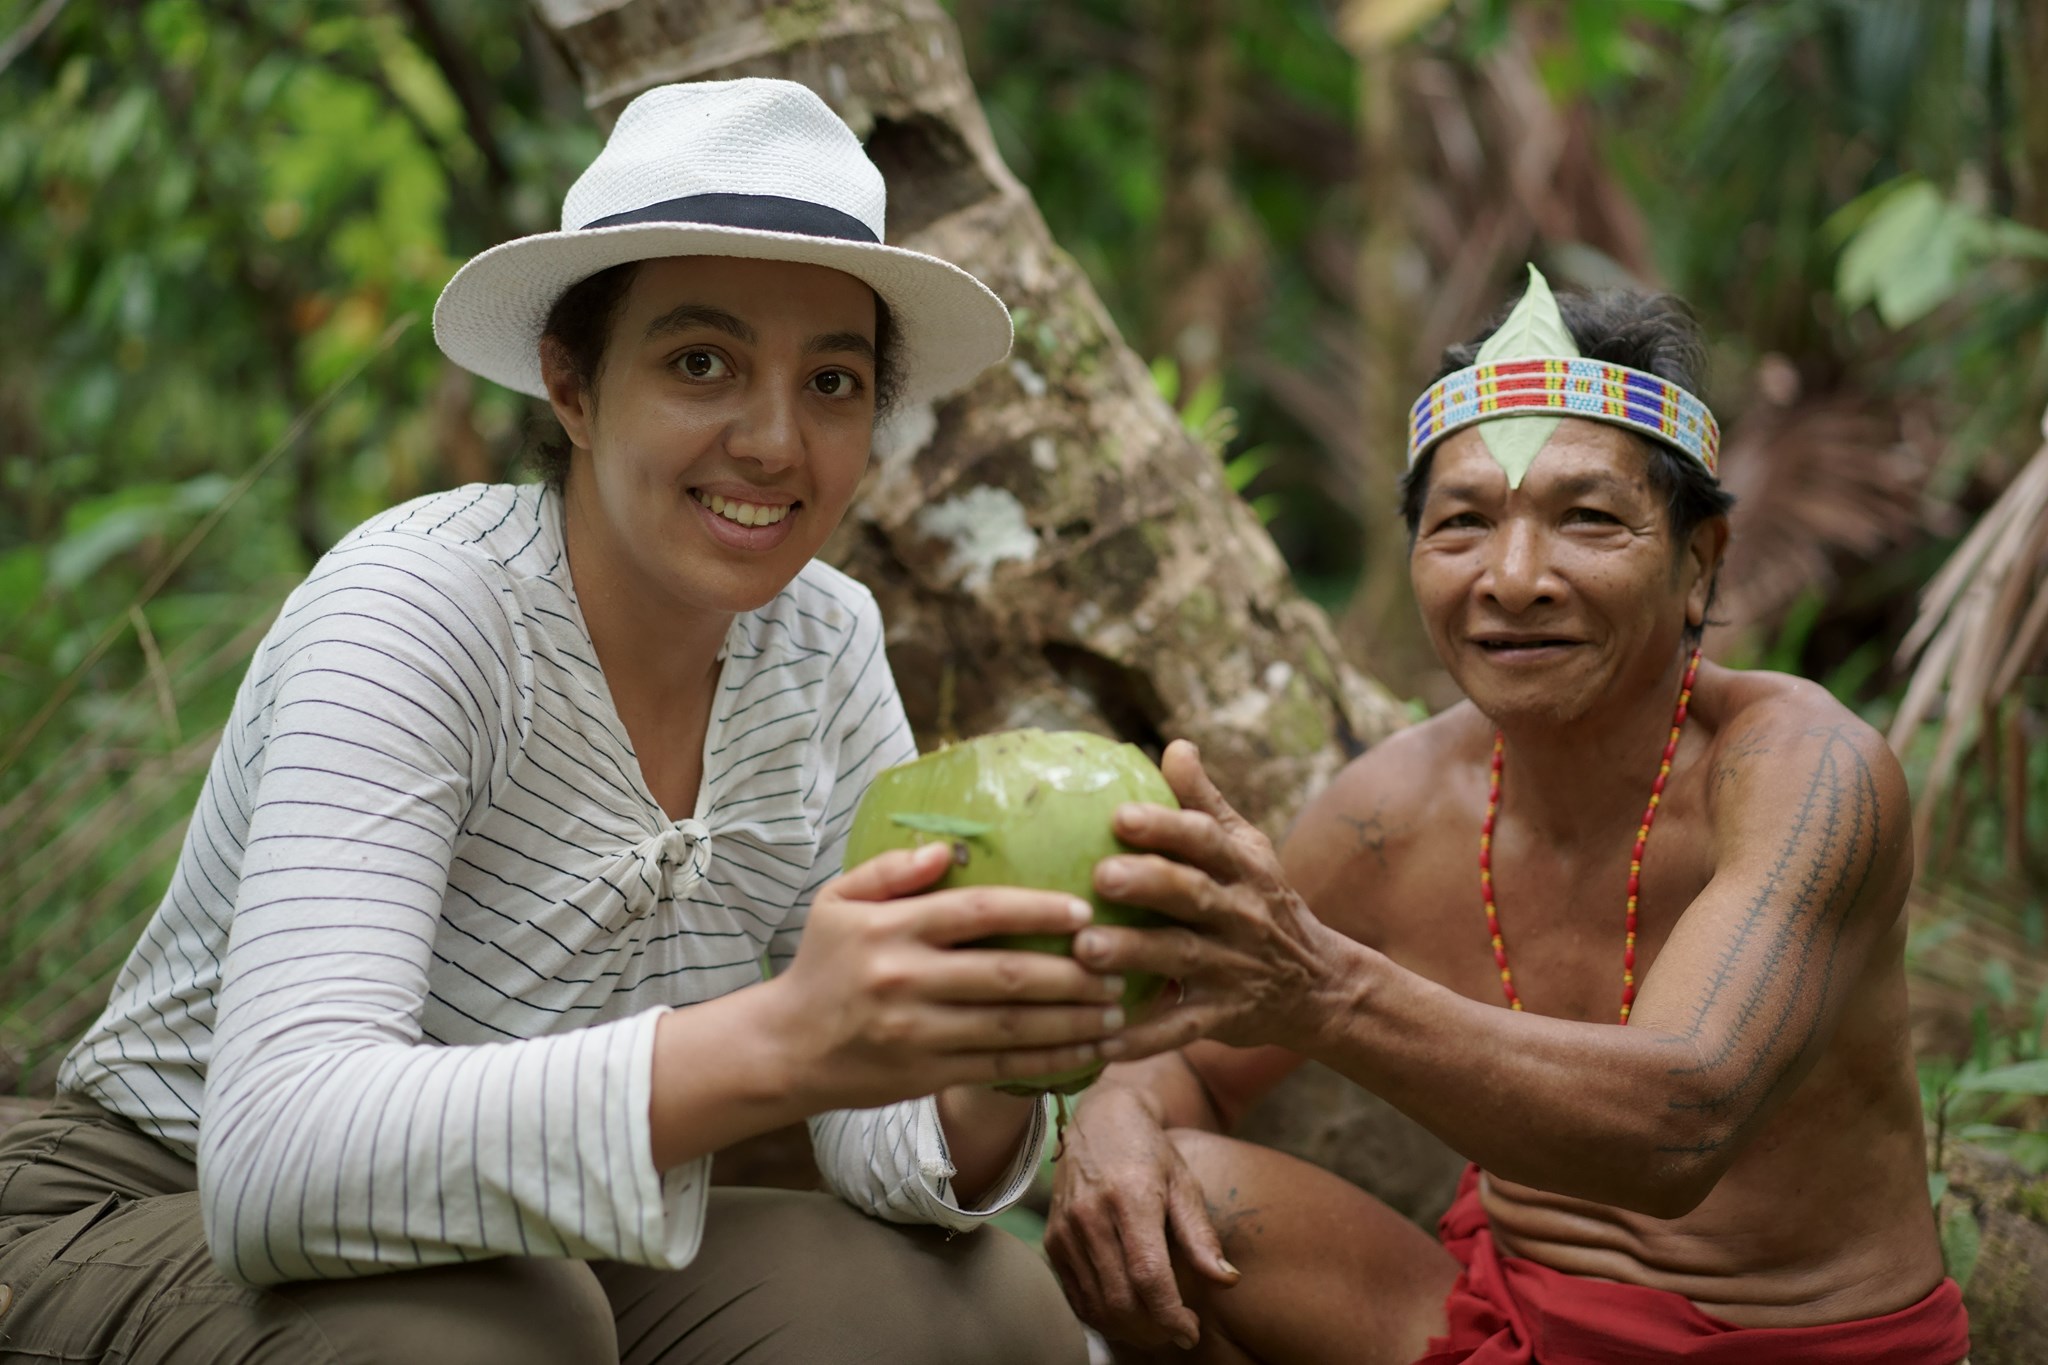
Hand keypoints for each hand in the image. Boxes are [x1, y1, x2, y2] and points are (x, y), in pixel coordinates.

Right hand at [767, 842, 1128, 1112]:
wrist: (784, 1049)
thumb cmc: (822, 966)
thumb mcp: (837, 903)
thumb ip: (890, 870)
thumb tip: (947, 847)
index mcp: (888, 930)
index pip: (974, 912)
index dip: (1034, 910)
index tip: (1083, 911)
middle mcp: (906, 980)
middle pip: (1006, 974)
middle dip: (1072, 973)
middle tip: (1118, 965)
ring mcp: (918, 1033)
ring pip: (1012, 1026)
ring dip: (1073, 1020)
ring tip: (1116, 1008)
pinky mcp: (927, 1074)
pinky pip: (1001, 1068)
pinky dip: (1050, 1061)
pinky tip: (1087, 1051)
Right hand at [1044, 1083, 1238, 1349]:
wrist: (1100, 1120)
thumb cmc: (1149, 1152)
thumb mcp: (1184, 1183)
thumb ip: (1201, 1235)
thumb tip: (1226, 1281)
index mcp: (1130, 1198)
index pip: (1148, 1274)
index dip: (1170, 1314)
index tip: (1191, 1332)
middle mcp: (1091, 1216)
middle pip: (1119, 1297)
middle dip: (1153, 1328)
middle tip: (1178, 1330)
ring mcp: (1066, 1229)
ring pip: (1096, 1302)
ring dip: (1129, 1328)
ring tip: (1156, 1326)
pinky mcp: (1053, 1239)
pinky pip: (1075, 1294)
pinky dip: (1102, 1314)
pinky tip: (1127, 1312)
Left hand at [1077, 739, 1343, 1053]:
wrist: (1320, 985)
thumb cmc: (1262, 902)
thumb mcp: (1247, 850)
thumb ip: (1204, 803)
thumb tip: (1173, 745)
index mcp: (1242, 869)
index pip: (1206, 841)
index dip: (1166, 826)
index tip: (1120, 814)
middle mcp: (1240, 915)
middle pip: (1193, 896)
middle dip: (1149, 884)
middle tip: (1100, 876)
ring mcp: (1233, 968)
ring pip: (1181, 959)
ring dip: (1134, 954)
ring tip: (1084, 949)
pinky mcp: (1224, 1017)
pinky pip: (1181, 1028)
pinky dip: (1142, 1036)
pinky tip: (1098, 1039)